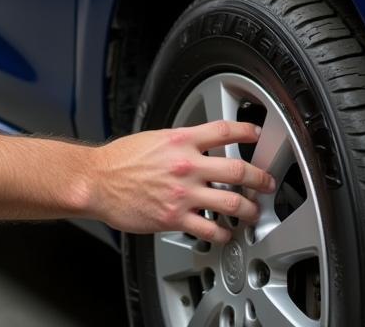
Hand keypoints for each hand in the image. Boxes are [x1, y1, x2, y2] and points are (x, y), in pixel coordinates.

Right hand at [86, 120, 275, 237]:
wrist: (97, 182)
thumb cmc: (119, 161)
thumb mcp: (153, 139)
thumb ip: (180, 142)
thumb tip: (199, 144)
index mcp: (180, 140)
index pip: (223, 131)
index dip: (246, 130)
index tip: (256, 133)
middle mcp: (186, 165)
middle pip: (238, 170)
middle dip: (260, 178)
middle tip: (268, 182)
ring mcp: (183, 194)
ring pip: (232, 203)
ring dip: (250, 209)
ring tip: (254, 212)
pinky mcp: (175, 218)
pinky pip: (211, 229)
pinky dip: (224, 233)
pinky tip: (225, 233)